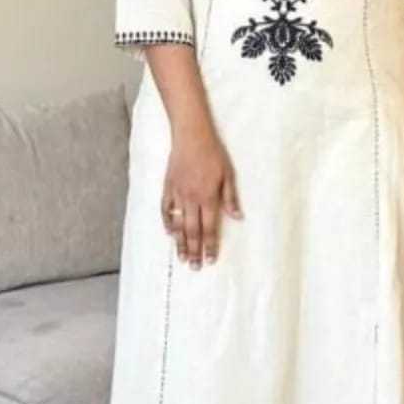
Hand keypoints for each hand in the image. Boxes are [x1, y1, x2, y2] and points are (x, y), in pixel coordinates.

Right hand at [161, 125, 242, 267]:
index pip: (209, 228)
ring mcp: (177, 194)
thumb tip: (238, 217)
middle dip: (194, 250)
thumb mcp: (228, 174)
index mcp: (208, 197)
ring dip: (180, 242)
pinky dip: (166, 223)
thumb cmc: (213, 154)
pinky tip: (169, 233)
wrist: (191, 137)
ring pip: (178, 224)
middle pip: (192, 231)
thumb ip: (231, 198)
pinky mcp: (168, 187)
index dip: (210, 245)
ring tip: (182, 258)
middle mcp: (191, 199)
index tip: (210, 259)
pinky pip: (165, 209)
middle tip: (194, 267)